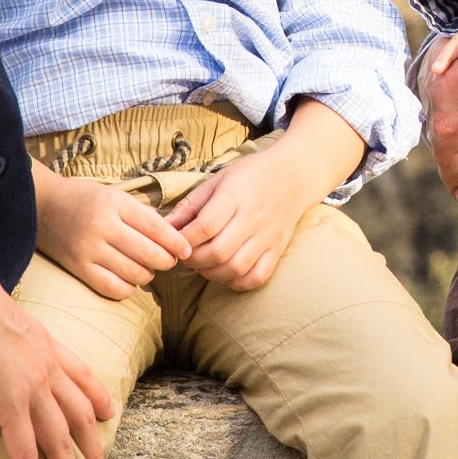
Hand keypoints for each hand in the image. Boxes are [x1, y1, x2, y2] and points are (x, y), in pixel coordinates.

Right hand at [0, 210, 114, 458]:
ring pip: (61, 442)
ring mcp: (34, 385)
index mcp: (43, 342)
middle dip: (92, 448)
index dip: (97, 395)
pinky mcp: (12, 402)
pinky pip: (27, 452)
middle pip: (81, 414)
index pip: (80, 374)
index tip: (109, 412)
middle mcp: (48, 365)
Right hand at [36, 164, 191, 299]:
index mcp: (116, 204)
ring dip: (148, 275)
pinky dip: (128, 289)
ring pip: (133, 273)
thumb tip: (171, 237)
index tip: (186, 250)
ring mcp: (89, 249)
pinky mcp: (78, 267)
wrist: (43, 205)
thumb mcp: (114, 195)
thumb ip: (140, 214)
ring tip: (148, 270)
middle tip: (170, 261)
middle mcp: (103, 226)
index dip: (176, 242)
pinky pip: (112, 288)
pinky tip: (130, 282)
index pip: (156, 227)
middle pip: (148, 253)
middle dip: (166, 261)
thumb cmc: (85, 198)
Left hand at [166, 99, 364, 292]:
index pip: (205, 226)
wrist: (292, 176)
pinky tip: (226, 272)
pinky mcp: (277, 250)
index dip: (184, 239)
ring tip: (204, 264)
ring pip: (236, 268)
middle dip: (194, 260)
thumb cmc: (250, 176)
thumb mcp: (217, 180)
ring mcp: (267, 237)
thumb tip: (164, 226)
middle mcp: (252, 218)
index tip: (175, 241)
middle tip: (187, 255)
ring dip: (212, 273)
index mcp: (234, 196)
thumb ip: (190, 205)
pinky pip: (257, 277)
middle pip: (218, 252)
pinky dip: (237, 282)